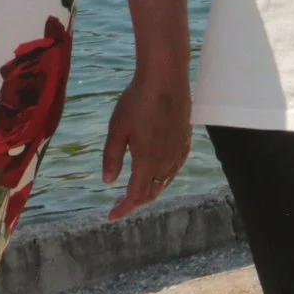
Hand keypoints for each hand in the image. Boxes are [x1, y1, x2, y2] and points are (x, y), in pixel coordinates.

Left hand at [102, 63, 191, 220]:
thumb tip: (108, 181)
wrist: (166, 77)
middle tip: (119, 204)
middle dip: (135, 202)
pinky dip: (164, 178)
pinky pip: (175, 169)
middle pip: (152, 192)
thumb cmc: (137, 100)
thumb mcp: (116, 129)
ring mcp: (178, 151)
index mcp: (147, 162)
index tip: (111, 216)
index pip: (135, 196)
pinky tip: (157, 173)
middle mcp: (166, 161)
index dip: (123, 209)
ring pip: (165, 182)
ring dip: (149, 191)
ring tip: (136, 191)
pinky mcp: (186, 140)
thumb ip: (112, 157)